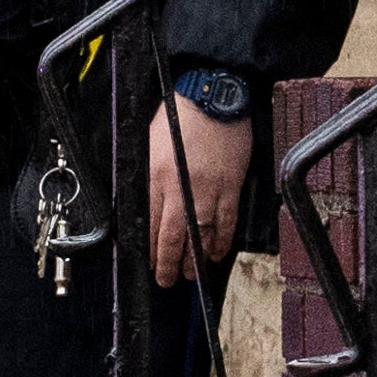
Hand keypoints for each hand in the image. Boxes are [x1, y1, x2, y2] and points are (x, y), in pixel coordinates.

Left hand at [145, 88, 254, 287]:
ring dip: (195, 259)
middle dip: (168, 264)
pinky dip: (221, 240)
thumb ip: (149, 175)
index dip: (150, 249)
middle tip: (167, 280)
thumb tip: (147, 202)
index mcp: (156, 176)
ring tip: (191, 274)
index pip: (150, 223)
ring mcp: (207, 189)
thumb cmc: (179, 115)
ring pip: (200, 235)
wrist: (212, 96)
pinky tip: (216, 252)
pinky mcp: (230, 186)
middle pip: (172, 237)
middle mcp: (179, 187)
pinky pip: (225, 221)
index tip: (150, 263)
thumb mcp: (150, 144)